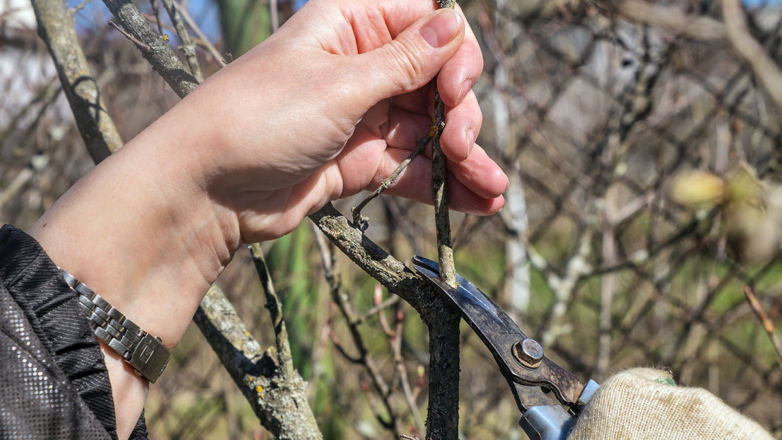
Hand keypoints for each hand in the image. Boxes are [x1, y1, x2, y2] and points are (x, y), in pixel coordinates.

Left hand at [173, 0, 506, 241]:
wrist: (205, 190)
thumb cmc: (258, 119)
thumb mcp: (338, 84)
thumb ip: (404, 61)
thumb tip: (454, 23)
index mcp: (352, 24)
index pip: (429, 24)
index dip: (455, 56)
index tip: (454, 92)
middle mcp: (362, 66)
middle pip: (437, 82)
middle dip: (460, 116)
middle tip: (461, 149)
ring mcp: (362, 116)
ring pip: (430, 130)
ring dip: (464, 159)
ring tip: (493, 190)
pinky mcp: (358, 161)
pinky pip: (411, 168)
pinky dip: (441, 185)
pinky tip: (477, 203)